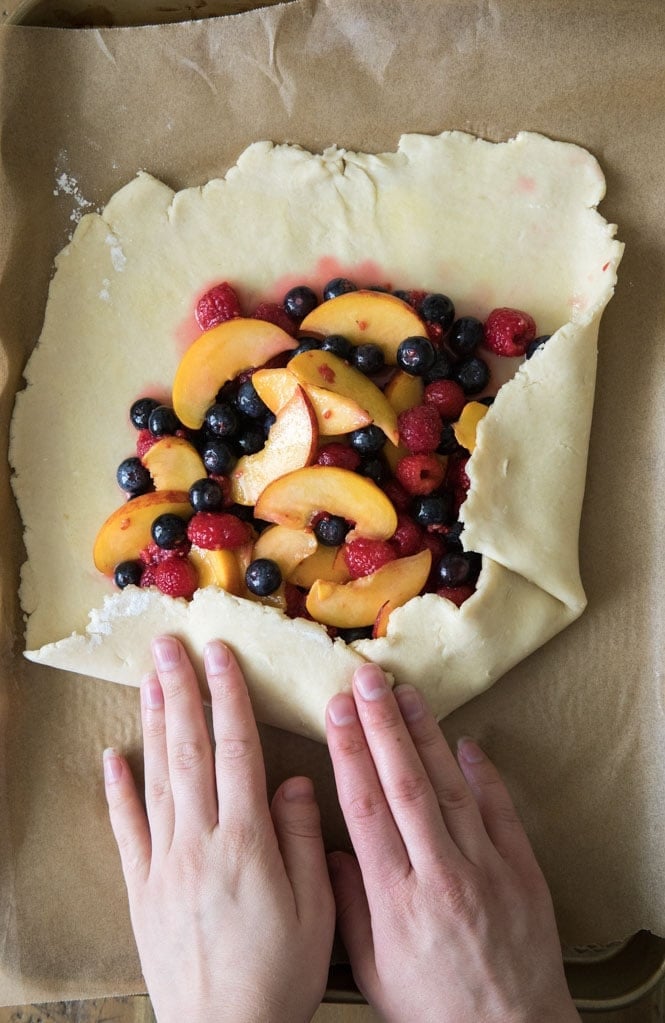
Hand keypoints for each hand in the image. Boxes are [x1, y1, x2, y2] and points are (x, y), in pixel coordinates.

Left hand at [103, 636, 334, 1022]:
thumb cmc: (280, 976)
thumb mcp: (316, 911)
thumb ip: (303, 840)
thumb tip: (295, 782)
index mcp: (247, 843)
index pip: (236, 751)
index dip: (228, 698)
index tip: (220, 656)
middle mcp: (200, 842)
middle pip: (189, 751)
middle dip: (182, 692)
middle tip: (170, 646)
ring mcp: (165, 864)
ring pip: (157, 779)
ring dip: (154, 724)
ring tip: (150, 680)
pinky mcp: (142, 889)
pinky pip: (127, 831)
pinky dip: (117, 792)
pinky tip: (112, 758)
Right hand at [326, 665, 578, 1022]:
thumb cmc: (434, 1011)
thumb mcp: (373, 970)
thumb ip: (348, 906)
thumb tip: (334, 852)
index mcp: (396, 898)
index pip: (365, 807)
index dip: (348, 752)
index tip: (336, 712)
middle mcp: (439, 874)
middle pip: (405, 784)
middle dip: (382, 725)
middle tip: (368, 680)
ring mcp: (484, 869)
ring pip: (450, 787)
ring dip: (426, 735)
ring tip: (407, 694)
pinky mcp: (520, 872)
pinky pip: (500, 812)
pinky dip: (484, 775)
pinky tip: (466, 744)